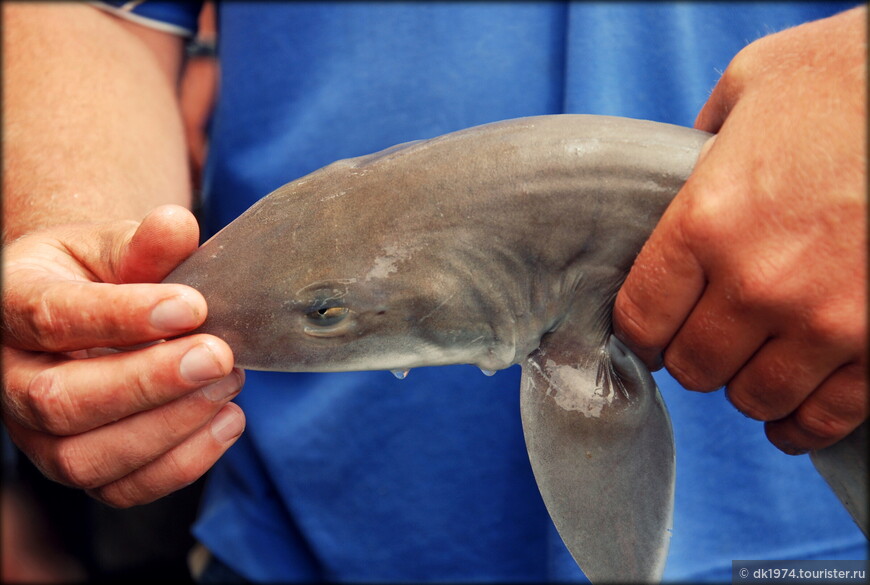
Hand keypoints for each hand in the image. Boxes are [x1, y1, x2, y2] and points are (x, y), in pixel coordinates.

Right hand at [2, 205, 244, 506]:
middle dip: (149, 383)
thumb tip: (175, 224)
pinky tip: (228, 421)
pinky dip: (182, 464)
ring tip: (228, 383)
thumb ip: (143, 242)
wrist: (85, 313)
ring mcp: (39, 433)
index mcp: (12, 305)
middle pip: (60, 401)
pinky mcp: (79, 466)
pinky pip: (120, 489)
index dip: (122, 316)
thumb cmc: (98, 275)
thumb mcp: (113, 245)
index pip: (52, 317)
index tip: (192, 306)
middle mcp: (11, 378)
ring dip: (170, 427)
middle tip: (218, 355)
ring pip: (86, 458)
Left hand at [613, 7, 866, 453]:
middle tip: (701, 342)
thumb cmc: (850, 76)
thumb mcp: (750, 86)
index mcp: (707, 220)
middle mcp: (757, 281)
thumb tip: (680, 172)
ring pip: (754, 397)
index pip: (641, 318)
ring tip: (749, 365)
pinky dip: (801, 424)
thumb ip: (700, 143)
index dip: (639, 332)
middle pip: (694, 366)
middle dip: (691, 358)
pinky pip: (828, 416)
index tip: (649, 331)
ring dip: (745, 387)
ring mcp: (825, 319)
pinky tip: (789, 416)